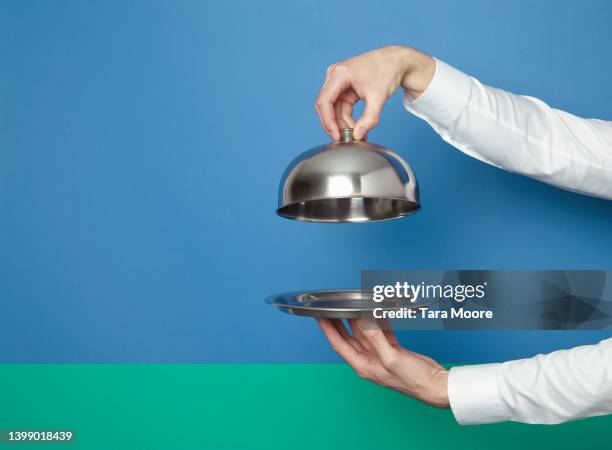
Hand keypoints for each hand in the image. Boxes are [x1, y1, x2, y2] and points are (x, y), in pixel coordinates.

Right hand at [315, 45, 434, 140]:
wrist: (397, 61)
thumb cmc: (387, 72)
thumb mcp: (378, 97)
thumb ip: (369, 119)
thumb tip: (358, 136)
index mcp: (340, 74)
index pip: (324, 102)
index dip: (328, 122)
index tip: (337, 136)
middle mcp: (335, 76)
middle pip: (326, 106)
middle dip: (334, 124)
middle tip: (346, 140)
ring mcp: (338, 81)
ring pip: (333, 109)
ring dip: (342, 123)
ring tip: (356, 135)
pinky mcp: (344, 87)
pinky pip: (341, 107)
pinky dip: (347, 118)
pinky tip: (356, 127)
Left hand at [317, 318, 448, 407]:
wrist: (434, 385)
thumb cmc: (413, 380)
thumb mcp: (391, 359)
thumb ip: (376, 339)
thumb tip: (363, 322)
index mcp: (363, 365)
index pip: (339, 344)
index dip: (327, 329)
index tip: (319, 316)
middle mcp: (368, 360)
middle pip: (348, 337)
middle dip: (338, 322)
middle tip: (330, 307)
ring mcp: (379, 354)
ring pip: (364, 332)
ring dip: (358, 319)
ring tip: (350, 305)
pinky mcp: (392, 349)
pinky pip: (380, 332)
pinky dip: (377, 321)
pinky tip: (375, 311)